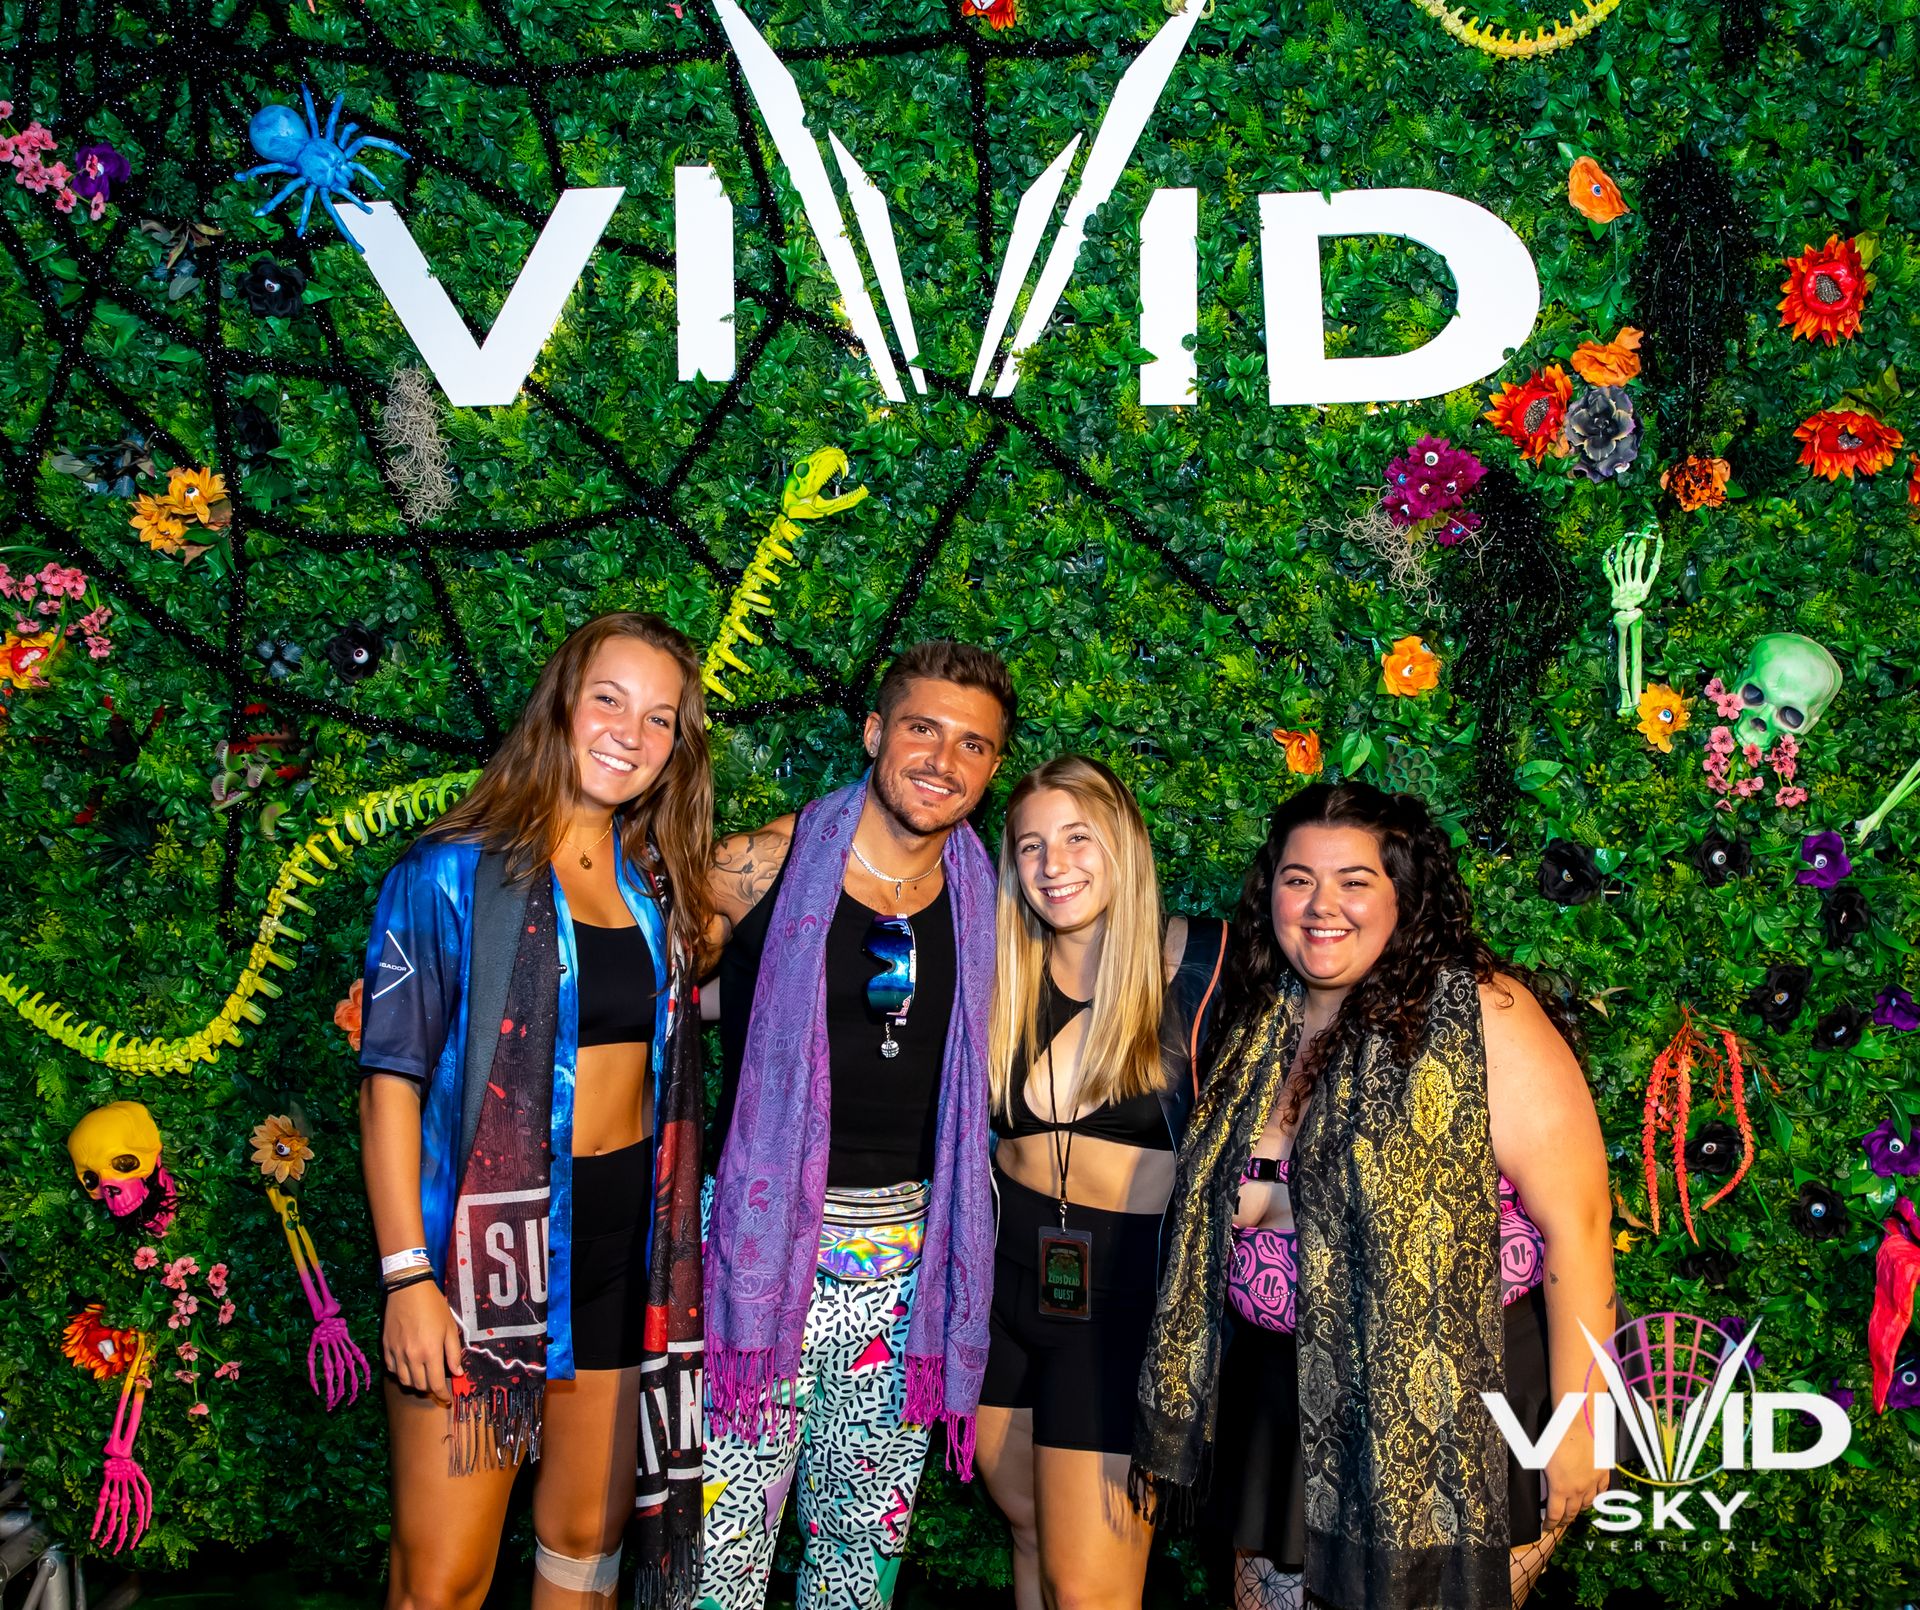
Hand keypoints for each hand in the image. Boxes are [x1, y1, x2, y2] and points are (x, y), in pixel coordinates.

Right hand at [381, 1280, 463, 1403]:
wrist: (408, 1289)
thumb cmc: (434, 1306)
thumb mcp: (450, 1327)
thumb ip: (454, 1353)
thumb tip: (458, 1373)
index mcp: (430, 1352)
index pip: (436, 1384)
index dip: (443, 1395)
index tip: (447, 1399)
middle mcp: (412, 1356)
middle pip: (419, 1386)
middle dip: (430, 1389)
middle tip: (437, 1383)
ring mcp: (397, 1353)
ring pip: (404, 1381)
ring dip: (415, 1383)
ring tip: (423, 1376)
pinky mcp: (386, 1347)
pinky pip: (392, 1370)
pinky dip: (401, 1373)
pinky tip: (408, 1366)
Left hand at [1542, 1416, 1610, 1528]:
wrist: (1577, 1423)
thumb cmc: (1555, 1437)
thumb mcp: (1541, 1459)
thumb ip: (1546, 1478)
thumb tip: (1545, 1487)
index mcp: (1560, 1488)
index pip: (1555, 1514)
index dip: (1550, 1524)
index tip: (1546, 1528)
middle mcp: (1578, 1490)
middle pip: (1572, 1512)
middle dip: (1564, 1520)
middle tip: (1559, 1522)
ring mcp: (1592, 1483)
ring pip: (1588, 1504)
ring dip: (1580, 1510)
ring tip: (1574, 1512)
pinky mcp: (1603, 1473)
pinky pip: (1602, 1492)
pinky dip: (1596, 1498)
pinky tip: (1593, 1499)